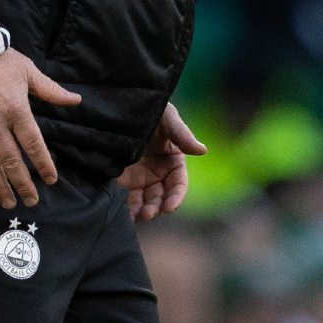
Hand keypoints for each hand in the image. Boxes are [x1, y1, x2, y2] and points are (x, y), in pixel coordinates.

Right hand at [0, 49, 80, 208]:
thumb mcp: (28, 71)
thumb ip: (51, 90)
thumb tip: (76, 101)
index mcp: (16, 109)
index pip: (33, 144)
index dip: (43, 164)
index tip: (51, 179)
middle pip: (11, 161)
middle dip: (23, 184)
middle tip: (31, 201)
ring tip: (8, 202)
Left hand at [118, 103, 205, 221]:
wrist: (119, 106)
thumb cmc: (149, 109)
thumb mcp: (167, 117)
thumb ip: (182, 134)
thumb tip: (202, 150)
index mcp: (174, 161)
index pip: (178, 184)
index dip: (176, 197)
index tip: (169, 207)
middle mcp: (159, 173)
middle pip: (161, 197)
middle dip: (156, 207)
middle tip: (148, 214)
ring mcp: (140, 178)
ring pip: (143, 202)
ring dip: (141, 212)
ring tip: (136, 217)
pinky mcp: (122, 180)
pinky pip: (125, 199)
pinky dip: (125, 209)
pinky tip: (121, 214)